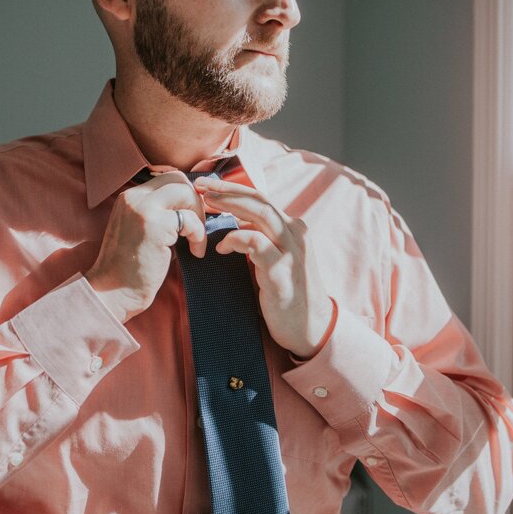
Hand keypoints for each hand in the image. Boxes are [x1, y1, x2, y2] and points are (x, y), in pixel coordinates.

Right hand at [86, 172, 206, 322]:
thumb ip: (161, 213)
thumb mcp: (143, 230)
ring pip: (187, 193)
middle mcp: (134, 197)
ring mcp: (144, 209)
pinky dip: (199, 236)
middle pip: (179, 180)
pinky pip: (190, 220)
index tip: (193, 216)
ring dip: (199, 218)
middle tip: (197, 227)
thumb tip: (192, 204)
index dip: (186, 195)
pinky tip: (195, 252)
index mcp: (130, 197)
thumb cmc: (131, 268)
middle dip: (196, 202)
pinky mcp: (155, 225)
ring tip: (196, 241)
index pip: (168, 178)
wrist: (114, 291)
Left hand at [194, 177, 331, 357]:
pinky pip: (257, 244)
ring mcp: (292, 251)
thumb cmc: (288, 293)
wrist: (312, 328)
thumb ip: (262, 237)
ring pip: (261, 214)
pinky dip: (236, 239)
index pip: (261, 198)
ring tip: (206, 205)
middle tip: (200, 185)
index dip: (233, 188)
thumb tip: (237, 220)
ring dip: (230, 205)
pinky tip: (221, 247)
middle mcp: (295, 234)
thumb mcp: (277, 258)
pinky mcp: (282, 271)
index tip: (207, 185)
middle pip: (259, 200)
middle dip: (227, 190)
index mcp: (292, 229)